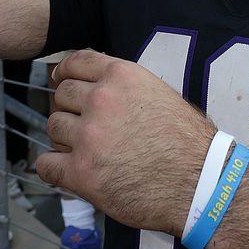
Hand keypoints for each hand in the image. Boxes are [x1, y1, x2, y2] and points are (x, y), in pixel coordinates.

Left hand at [36, 50, 212, 236]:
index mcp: (121, 76)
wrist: (202, 184)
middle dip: (69, 110)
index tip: (61, 82)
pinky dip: (53, 169)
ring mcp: (89, 136)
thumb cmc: (189, 143)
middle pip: (60, 95)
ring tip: (85, 151)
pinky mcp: (82, 171)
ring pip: (53, 127)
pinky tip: (68, 172)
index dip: (64, 74)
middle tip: (82, 127)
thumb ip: (124, 86)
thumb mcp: (159, 94)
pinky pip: (46, 164)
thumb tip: (94, 85)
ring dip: (64, 139)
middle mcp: (101, 100)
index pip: (74, 63)